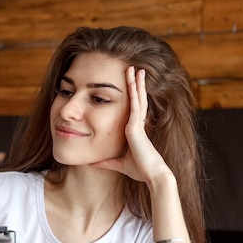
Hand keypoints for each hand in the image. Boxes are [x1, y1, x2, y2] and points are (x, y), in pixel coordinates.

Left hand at [91, 66, 172, 184]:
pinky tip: (132, 80)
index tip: (131, 85)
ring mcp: (138, 123)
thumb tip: (92, 163)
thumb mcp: (118, 164)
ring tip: (135, 68)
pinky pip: (135, 105)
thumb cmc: (139, 170)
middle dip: (135, 84)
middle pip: (137, 99)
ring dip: (136, 82)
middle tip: (133, 69)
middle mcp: (137, 124)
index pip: (133, 109)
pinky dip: (134, 92)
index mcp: (134, 131)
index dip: (133, 96)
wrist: (151, 174)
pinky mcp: (137, 126)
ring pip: (137, 98)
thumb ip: (106, 163)